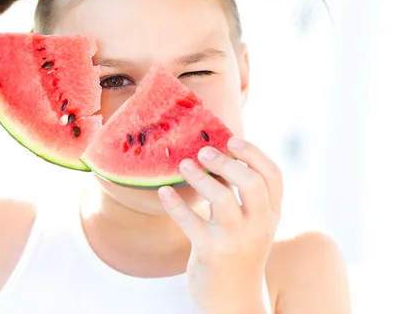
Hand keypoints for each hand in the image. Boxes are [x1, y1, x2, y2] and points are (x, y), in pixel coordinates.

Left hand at [158, 137, 282, 313]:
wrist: (233, 301)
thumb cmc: (239, 253)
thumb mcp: (253, 226)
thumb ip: (244, 197)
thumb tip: (220, 156)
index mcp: (271, 216)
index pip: (273, 176)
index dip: (254, 153)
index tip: (232, 140)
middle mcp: (258, 227)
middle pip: (251, 183)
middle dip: (226, 162)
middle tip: (204, 151)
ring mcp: (235, 240)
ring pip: (222, 198)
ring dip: (199, 177)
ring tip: (184, 165)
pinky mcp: (210, 252)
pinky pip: (189, 220)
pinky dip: (174, 203)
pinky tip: (164, 192)